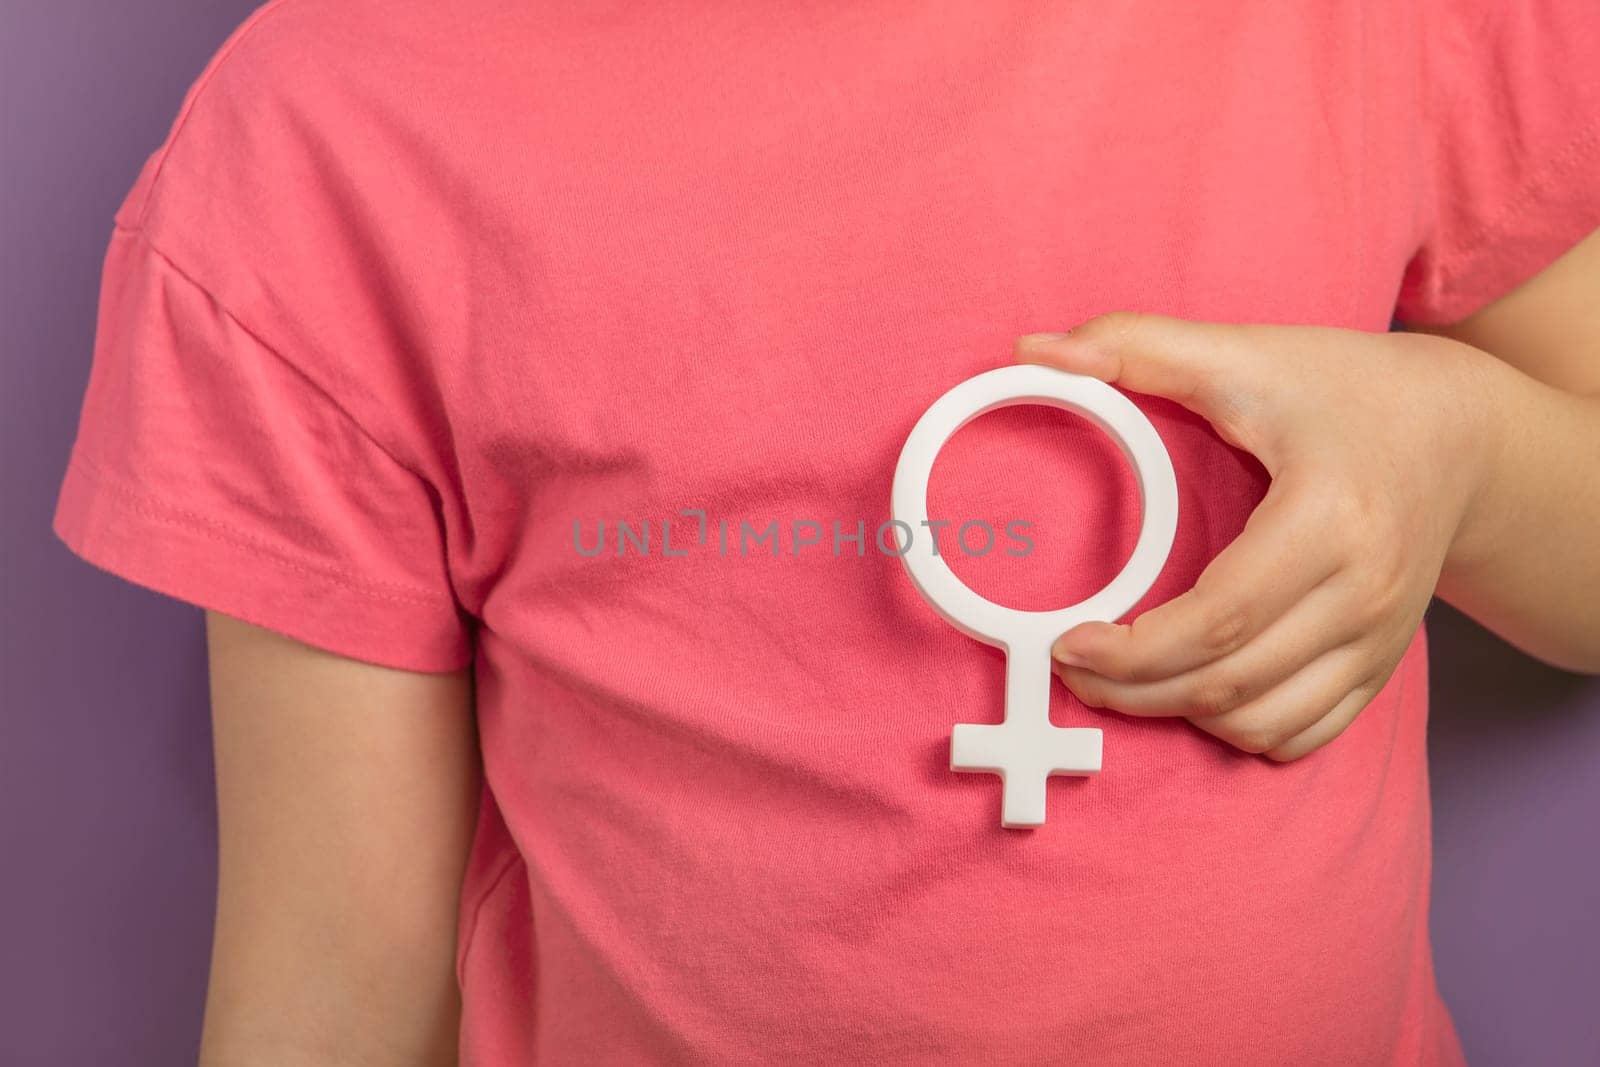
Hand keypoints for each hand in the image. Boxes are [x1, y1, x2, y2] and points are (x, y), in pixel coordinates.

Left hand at [1016, 313, 1502, 760]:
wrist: (1464, 434)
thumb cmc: (1347, 389)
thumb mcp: (1248, 355)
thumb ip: (1139, 345)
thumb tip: (1035, 350)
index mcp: (1328, 519)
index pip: (1217, 621)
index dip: (1131, 651)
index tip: (1068, 643)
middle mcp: (1362, 593)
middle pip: (1228, 685)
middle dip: (1135, 691)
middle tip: (1074, 667)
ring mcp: (1378, 639)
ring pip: (1262, 723)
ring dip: (1180, 717)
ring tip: (1123, 681)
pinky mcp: (1381, 664)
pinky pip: (1303, 733)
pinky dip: (1239, 731)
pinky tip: (1193, 694)